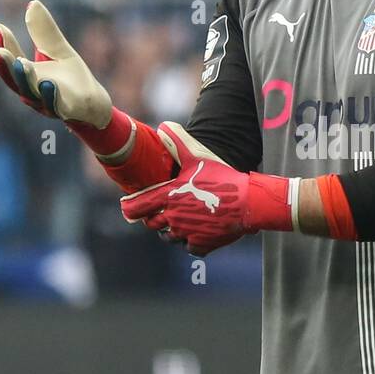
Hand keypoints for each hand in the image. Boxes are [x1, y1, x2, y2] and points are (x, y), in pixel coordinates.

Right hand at [0, 0, 112, 128]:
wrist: (95, 104)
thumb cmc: (72, 79)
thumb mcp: (59, 50)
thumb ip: (45, 32)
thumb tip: (33, 3)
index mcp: (28, 77)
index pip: (10, 61)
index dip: (4, 45)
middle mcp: (32, 92)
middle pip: (14, 80)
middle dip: (5, 66)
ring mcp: (47, 104)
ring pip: (31, 94)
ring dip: (25, 79)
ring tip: (21, 62)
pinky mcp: (66, 111)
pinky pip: (55, 106)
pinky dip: (50, 96)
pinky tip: (48, 83)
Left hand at [120, 122, 293, 255]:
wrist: (247, 202)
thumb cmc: (221, 177)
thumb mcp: (197, 156)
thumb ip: (178, 140)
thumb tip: (163, 126)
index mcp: (168, 196)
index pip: (137, 207)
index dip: (130, 208)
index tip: (127, 208)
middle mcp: (173, 217)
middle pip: (152, 223)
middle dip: (155, 218)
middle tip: (162, 212)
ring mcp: (186, 233)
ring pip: (169, 237)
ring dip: (171, 231)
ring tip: (181, 222)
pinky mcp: (201, 244)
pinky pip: (189, 247)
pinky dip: (191, 242)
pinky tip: (198, 232)